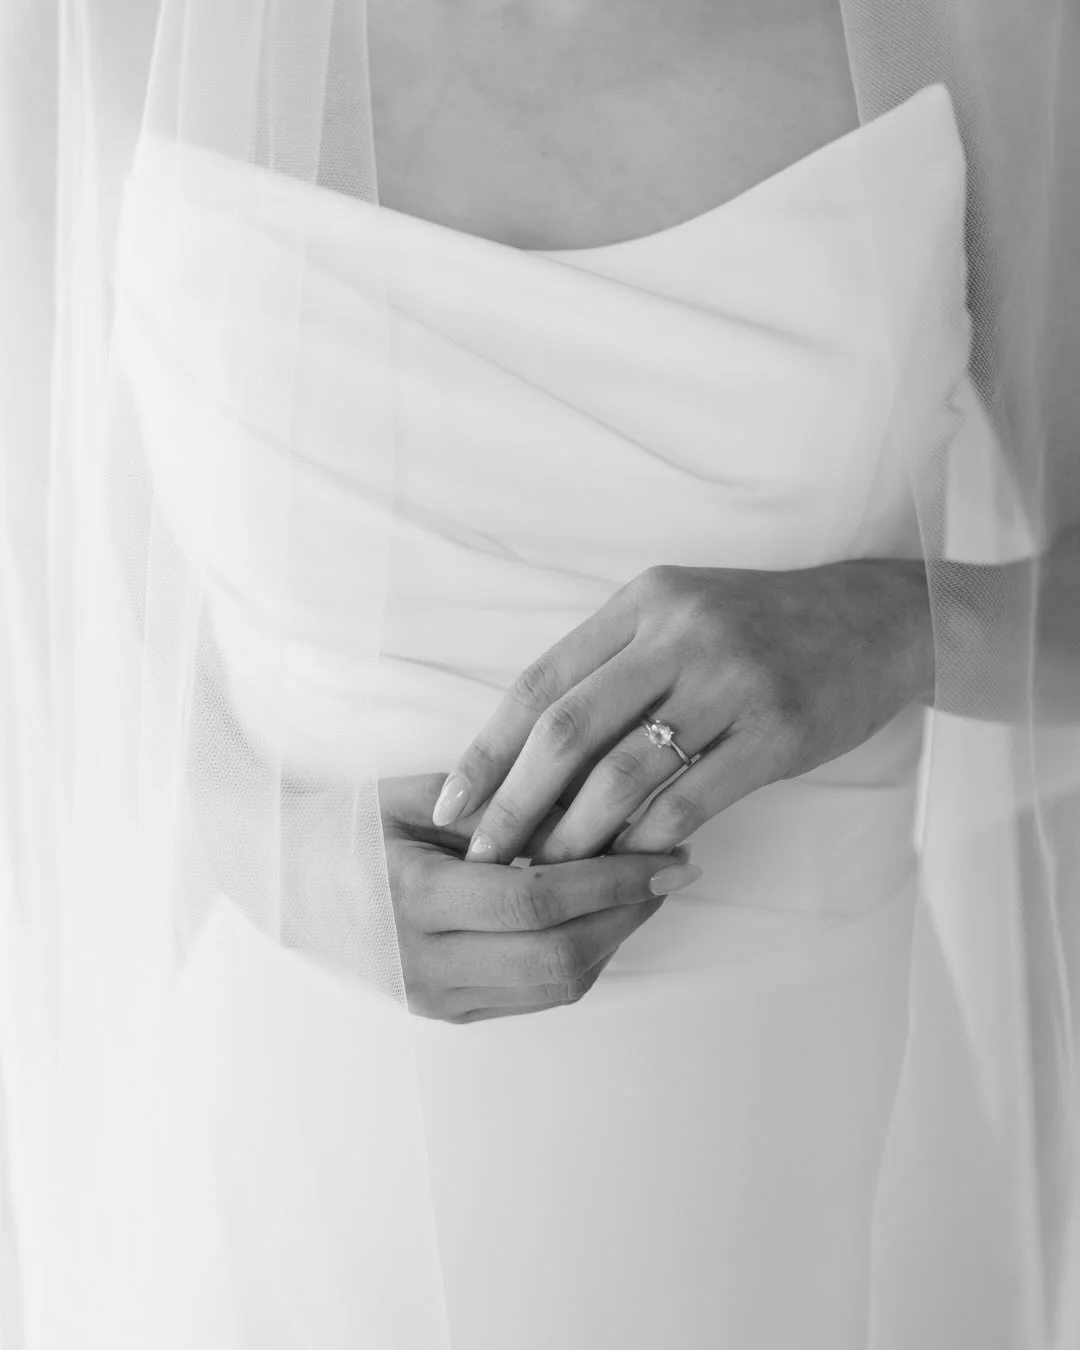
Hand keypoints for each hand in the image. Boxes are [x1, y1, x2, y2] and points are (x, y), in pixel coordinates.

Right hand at [381, 774, 699, 1023]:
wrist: (286, 884)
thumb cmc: (353, 826)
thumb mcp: (418, 798)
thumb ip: (502, 808)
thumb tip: (597, 809)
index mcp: (413, 899)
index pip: (536, 901)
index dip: (610, 881)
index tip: (665, 854)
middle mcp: (425, 962)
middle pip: (557, 957)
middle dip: (628, 915)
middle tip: (672, 872)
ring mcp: (435, 997)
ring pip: (556, 986)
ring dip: (615, 939)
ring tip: (646, 891)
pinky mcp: (446, 1012)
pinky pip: (536, 996)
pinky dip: (582, 958)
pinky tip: (602, 917)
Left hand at [430, 560, 932, 863]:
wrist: (878, 621)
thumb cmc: (763, 627)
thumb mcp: (681, 614)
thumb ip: (615, 665)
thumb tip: (533, 752)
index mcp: (643, 603)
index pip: (542, 682)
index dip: (488, 748)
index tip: (453, 802)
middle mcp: (681, 634)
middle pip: (568, 729)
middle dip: (514, 802)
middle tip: (483, 855)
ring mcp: (732, 680)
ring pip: (624, 772)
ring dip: (574, 834)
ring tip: (546, 873)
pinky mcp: (779, 730)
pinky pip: (691, 797)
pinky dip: (648, 839)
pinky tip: (628, 866)